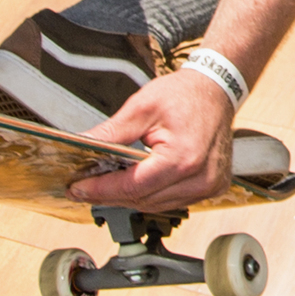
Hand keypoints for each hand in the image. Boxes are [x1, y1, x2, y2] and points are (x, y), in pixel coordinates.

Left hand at [66, 67, 235, 208]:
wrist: (216, 90)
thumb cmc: (185, 94)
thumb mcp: (141, 106)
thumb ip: (112, 132)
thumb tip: (84, 146)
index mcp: (183, 158)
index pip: (132, 186)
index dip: (100, 189)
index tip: (77, 188)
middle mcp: (200, 178)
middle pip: (142, 200)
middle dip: (110, 195)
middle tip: (84, 187)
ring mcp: (209, 186)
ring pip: (156, 205)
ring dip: (129, 197)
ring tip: (106, 184)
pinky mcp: (212, 188)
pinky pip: (172, 201)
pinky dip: (151, 195)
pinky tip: (137, 183)